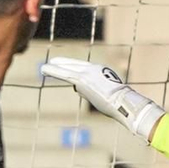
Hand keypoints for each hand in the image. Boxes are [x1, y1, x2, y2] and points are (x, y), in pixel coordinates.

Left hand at [41, 58, 164, 140]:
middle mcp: (94, 70)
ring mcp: (87, 74)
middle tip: (53, 63)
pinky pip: (64, 74)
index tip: (68, 68)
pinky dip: (53, 71)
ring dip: (55, 69)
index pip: (85, 70)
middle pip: (75, 66)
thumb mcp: (113, 98)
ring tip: (44, 68)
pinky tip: (44, 69)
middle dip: (63, 64)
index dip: (75, 68)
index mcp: (104, 73)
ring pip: (68, 71)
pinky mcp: (81, 79)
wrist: (124, 102)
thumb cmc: (124, 104)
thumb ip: (100, 95)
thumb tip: (93, 99)